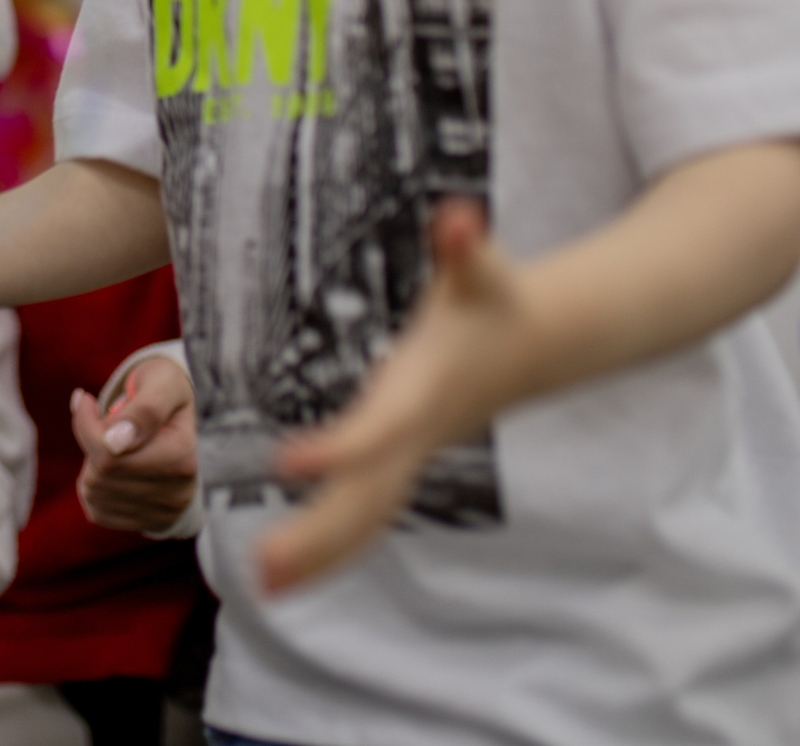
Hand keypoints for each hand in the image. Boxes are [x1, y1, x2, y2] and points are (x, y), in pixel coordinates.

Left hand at [71, 353, 197, 533]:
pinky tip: (111, 468)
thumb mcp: (161, 383)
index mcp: (182, 457)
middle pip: (100, 473)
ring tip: (113, 445)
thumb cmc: (164, 391)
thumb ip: (144, 409)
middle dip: (92, 443)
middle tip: (106, 422)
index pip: (108, 452)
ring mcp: (162, 514)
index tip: (85, 400)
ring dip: (91, 464)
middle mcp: (177, 493)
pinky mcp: (146, 525)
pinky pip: (96, 510)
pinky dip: (94, 486)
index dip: (86, 424)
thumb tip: (115, 441)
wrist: (177, 418)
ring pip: (94, 492)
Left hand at [259, 200, 528, 593]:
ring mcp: (412, 456)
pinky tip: (291, 571)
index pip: (375, 430)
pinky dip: (334, 544)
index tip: (286, 463)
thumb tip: (459, 214)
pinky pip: (369, 513)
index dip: (337, 448)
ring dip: (319, 552)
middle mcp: (414, 436)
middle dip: (317, 533)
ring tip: (262, 584)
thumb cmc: (496, 298)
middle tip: (262, 570)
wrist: (537, 339)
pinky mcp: (405, 462)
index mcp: (421, 393)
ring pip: (366, 516)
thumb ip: (465, 246)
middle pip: (365, 497)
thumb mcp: (482, 266)